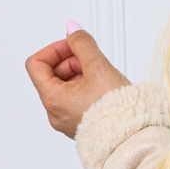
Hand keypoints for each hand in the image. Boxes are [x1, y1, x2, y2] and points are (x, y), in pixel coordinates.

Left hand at [25, 24, 128, 138]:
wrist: (132, 139)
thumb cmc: (116, 112)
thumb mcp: (98, 68)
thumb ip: (83, 44)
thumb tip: (72, 29)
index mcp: (53, 99)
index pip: (37, 64)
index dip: (55, 50)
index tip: (74, 47)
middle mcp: (55, 113)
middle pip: (52, 75)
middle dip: (72, 63)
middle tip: (93, 63)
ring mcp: (67, 121)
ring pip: (66, 88)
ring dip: (81, 76)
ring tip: (103, 79)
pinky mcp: (81, 126)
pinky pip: (76, 101)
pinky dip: (87, 90)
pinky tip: (105, 92)